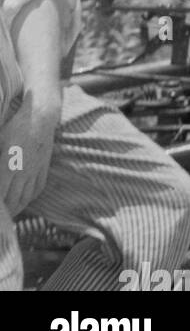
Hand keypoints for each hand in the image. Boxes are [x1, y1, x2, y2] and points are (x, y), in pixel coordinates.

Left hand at [0, 92, 58, 215]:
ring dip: (15, 210)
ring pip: (25, 198)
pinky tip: (23, 200)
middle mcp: (23, 171)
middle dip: (4, 214)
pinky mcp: (44, 166)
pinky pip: (37, 188)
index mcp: (8, 165)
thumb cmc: (15, 126)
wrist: (41, 115)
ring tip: (8, 216)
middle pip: (11, 201)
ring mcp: (35, 170)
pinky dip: (29, 198)